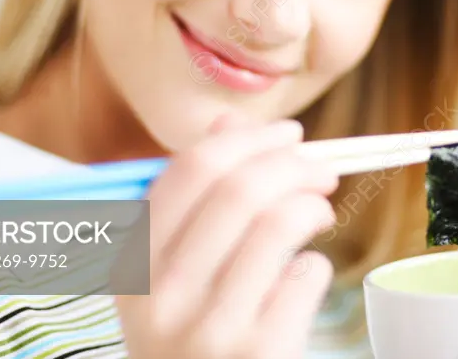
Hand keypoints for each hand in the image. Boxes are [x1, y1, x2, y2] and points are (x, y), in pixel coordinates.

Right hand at [115, 115, 338, 357]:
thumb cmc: (191, 336)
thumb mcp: (170, 276)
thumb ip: (194, 199)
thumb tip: (229, 123)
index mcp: (133, 264)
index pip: (189, 170)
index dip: (248, 139)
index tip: (288, 134)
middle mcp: (161, 296)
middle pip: (239, 189)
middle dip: (295, 164)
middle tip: (324, 169)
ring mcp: (208, 330)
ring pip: (278, 224)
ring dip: (313, 206)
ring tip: (321, 214)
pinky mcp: (258, 354)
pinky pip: (305, 276)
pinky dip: (315, 265)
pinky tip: (304, 277)